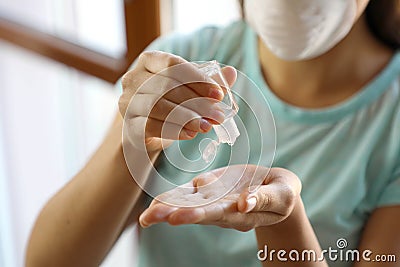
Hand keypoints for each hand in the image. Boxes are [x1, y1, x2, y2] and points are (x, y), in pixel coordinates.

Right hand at [119, 51, 236, 151]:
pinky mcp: (128, 125)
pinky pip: (151, 126)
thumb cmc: (170, 103)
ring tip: (206, 126)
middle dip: (197, 102)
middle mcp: (133, 78)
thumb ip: (208, 81)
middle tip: (218, 115)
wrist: (147, 131)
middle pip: (166, 86)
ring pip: (158, 106)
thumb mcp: (190, 90)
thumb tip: (231, 72)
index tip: (219, 94)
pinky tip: (190, 133)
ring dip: (187, 117)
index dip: (198, 79)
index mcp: (149, 61)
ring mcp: (127, 102)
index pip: (173, 65)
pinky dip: (174, 130)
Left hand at [139, 165, 301, 231]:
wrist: (277, 190)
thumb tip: (243, 205)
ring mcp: (216, 200)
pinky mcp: (213, 188)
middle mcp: (223, 210)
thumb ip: (263, 199)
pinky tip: (159, 200)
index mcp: (240, 213)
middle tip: (149, 218)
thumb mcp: (282, 195)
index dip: (195, 214)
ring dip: (167, 207)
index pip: (215, 214)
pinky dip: (175, 195)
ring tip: (147, 213)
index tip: (175, 218)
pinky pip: (192, 192)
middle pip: (195, 212)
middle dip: (172, 214)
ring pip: (189, 203)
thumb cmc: (283, 194)